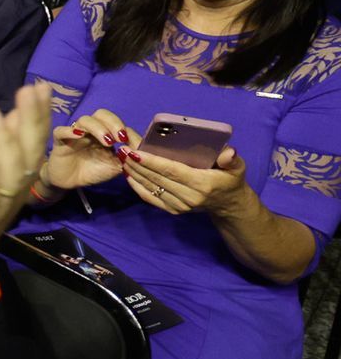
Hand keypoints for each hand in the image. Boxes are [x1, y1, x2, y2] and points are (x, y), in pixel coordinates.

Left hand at [0, 82, 53, 292]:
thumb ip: (2, 145)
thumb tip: (15, 113)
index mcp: (18, 176)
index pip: (33, 140)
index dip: (38, 115)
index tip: (39, 86)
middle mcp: (16, 189)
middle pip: (29, 152)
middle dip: (30, 121)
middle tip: (27, 90)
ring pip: (10, 172)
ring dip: (3, 142)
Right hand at [41, 106, 135, 190]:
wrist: (70, 182)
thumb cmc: (93, 172)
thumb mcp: (115, 167)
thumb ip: (126, 158)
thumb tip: (138, 151)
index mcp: (105, 134)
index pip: (116, 123)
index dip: (124, 129)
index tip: (130, 141)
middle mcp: (91, 130)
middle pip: (101, 114)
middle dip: (113, 123)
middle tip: (120, 138)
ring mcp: (75, 134)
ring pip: (85, 120)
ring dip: (98, 128)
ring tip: (107, 142)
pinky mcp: (60, 141)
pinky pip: (61, 130)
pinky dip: (69, 131)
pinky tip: (79, 136)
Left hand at [120, 142, 251, 218]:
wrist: (228, 204)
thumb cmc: (230, 179)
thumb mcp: (237, 167)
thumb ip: (231, 159)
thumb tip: (228, 153)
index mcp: (203, 184)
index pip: (172, 171)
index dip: (152, 161)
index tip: (135, 151)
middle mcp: (189, 197)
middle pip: (158, 178)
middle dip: (137, 163)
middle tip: (122, 149)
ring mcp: (180, 206)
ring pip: (151, 187)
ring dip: (134, 172)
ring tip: (121, 156)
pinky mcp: (173, 210)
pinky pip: (150, 197)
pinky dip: (137, 186)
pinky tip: (127, 173)